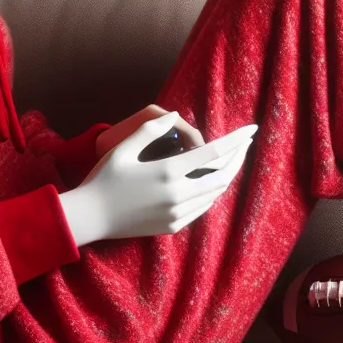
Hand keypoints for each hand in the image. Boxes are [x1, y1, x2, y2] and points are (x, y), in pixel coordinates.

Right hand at [58, 111, 256, 246]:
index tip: (251, 130)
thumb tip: (176, 116)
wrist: (91, 217)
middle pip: (221, 174)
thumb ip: (151, 129)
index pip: (213, 153)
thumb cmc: (104, 177)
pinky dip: (212, 192)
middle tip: (247, 143)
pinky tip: (212, 181)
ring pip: (214, 193)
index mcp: (168, 171)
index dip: (235, 140)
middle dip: (238, 157)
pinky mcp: (173, 226)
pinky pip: (203, 208)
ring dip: (226, 174)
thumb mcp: (124, 147)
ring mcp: (177, 213)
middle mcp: (178, 195)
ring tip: (233, 159)